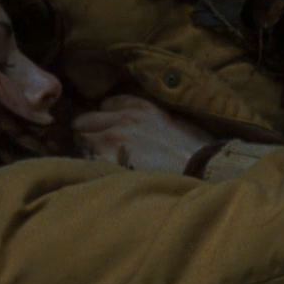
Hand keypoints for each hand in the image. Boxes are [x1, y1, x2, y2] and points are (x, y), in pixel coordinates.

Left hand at [73, 95, 216, 173]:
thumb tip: (132, 128)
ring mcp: (111, 138)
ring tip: (102, 166)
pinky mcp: (105, 160)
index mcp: (139, 107)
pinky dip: (89, 168)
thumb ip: (147, 120)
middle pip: (84, 122)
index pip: (104, 106)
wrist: (203, 170)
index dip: (104, 121)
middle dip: (89, 135)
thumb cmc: (195, 151)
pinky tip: (102, 176)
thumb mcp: (173, 123)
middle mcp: (122, 118)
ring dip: (87, 152)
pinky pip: (84, 162)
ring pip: (80, 141)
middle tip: (101, 152)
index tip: (109, 132)